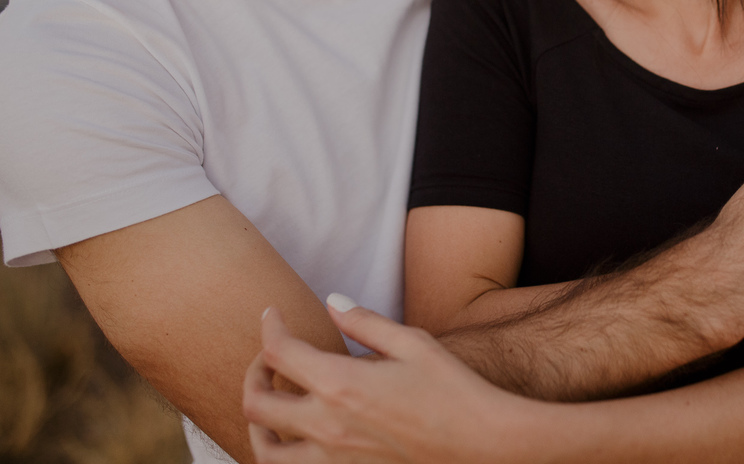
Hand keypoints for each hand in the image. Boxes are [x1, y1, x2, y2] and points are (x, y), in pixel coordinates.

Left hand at [244, 301, 535, 463]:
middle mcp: (327, 426)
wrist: (482, 444)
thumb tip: (332, 302)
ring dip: (259, 423)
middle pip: (257, 403)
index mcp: (341, 384)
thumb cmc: (453, 390)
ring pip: (265, 449)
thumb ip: (365, 323)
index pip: (279, 351)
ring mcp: (332, 459)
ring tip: (275, 401)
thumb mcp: (413, 343)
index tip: (273, 314)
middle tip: (269, 356)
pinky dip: (283, 451)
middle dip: (253, 372)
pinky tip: (299, 434)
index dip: (270, 326)